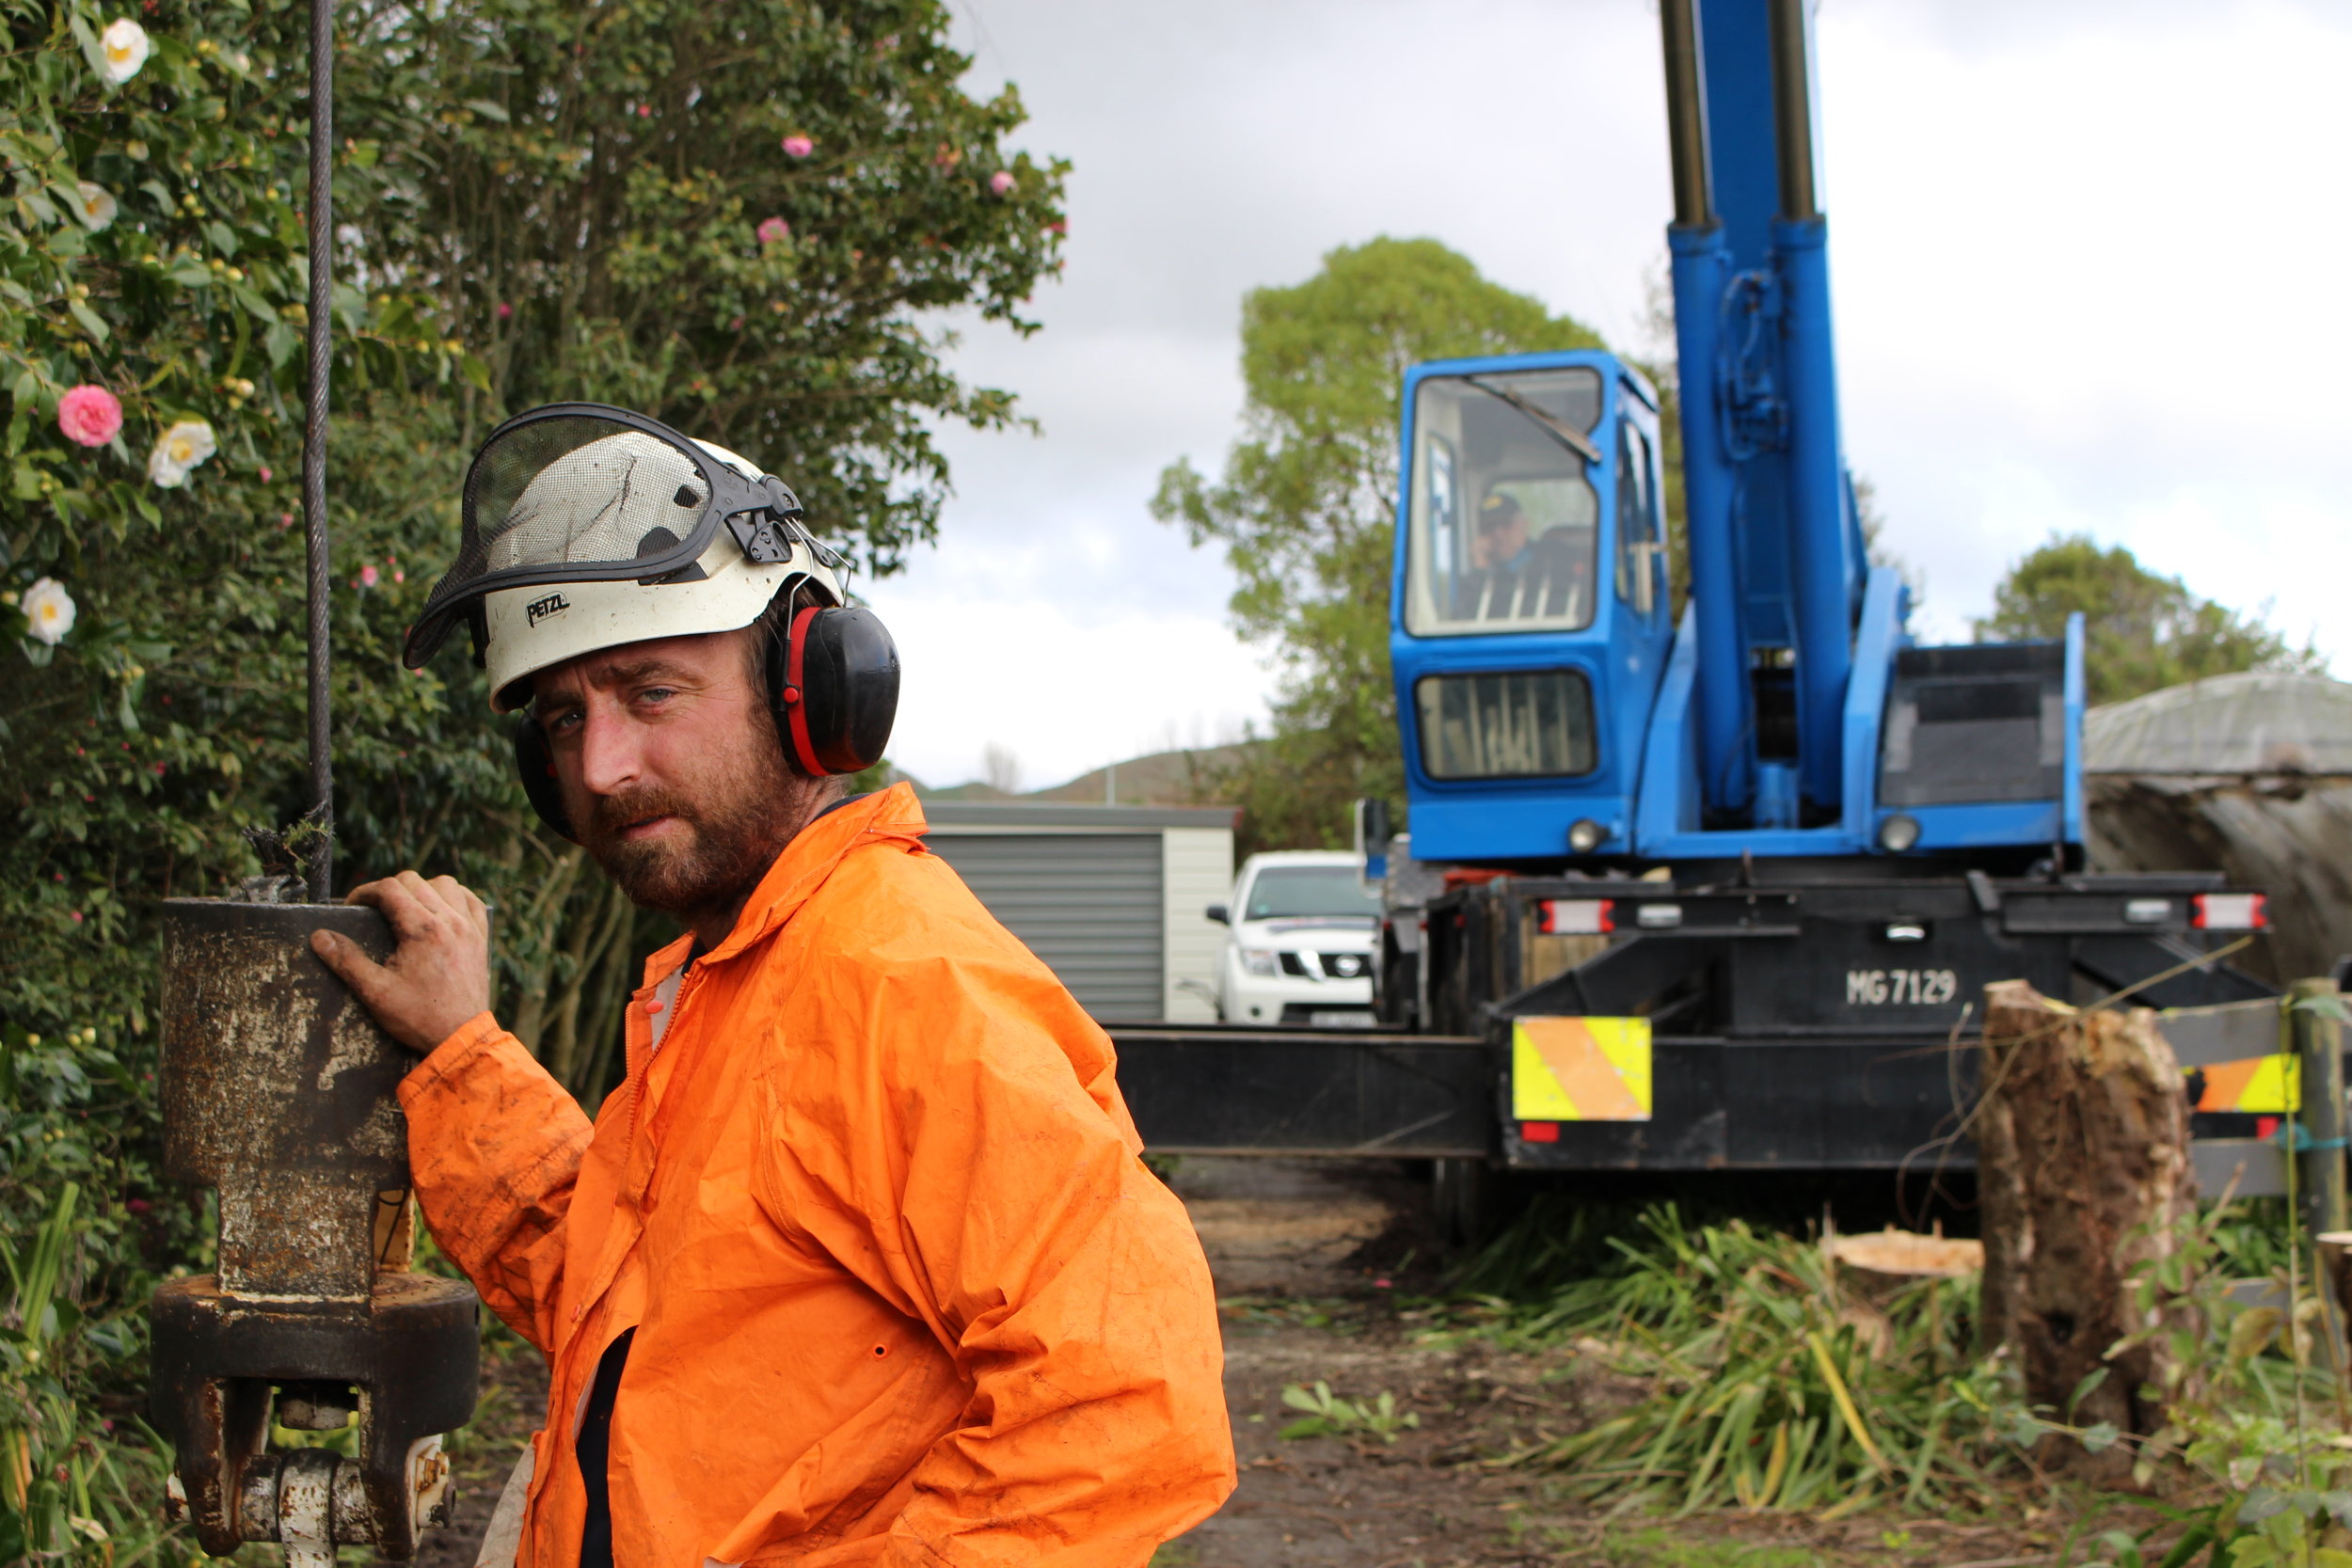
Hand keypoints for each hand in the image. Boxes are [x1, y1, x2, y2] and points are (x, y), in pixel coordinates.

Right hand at [310, 872, 492, 1053]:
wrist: (461, 1038)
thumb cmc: (419, 1018)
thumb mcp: (375, 992)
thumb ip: (347, 961)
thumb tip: (319, 937)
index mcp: (423, 929)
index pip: (390, 888)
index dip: (365, 892)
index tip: (353, 907)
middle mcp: (450, 921)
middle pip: (415, 881)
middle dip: (389, 889)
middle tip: (374, 911)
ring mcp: (469, 928)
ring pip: (446, 884)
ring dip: (422, 888)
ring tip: (405, 909)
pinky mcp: (480, 938)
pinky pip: (470, 901)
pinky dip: (454, 897)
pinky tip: (440, 909)